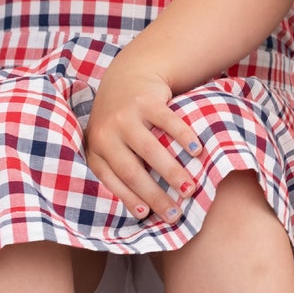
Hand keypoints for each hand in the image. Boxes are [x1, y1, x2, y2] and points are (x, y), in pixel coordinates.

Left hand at [84, 57, 200, 221]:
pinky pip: (167, 122)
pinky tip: (197, 151)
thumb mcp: (110, 142)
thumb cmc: (121, 121)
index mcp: (96, 148)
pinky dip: (183, 137)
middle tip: (175, 213)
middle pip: (132, 171)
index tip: (147, 216)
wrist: (126, 76)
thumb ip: (118, 167)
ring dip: (172, 171)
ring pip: (150, 150)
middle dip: (154, 195)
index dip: (129, 199)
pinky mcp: (145, 100)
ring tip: (190, 188)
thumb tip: (141, 211)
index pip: (112, 180)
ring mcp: (125, 115)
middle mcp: (106, 133)